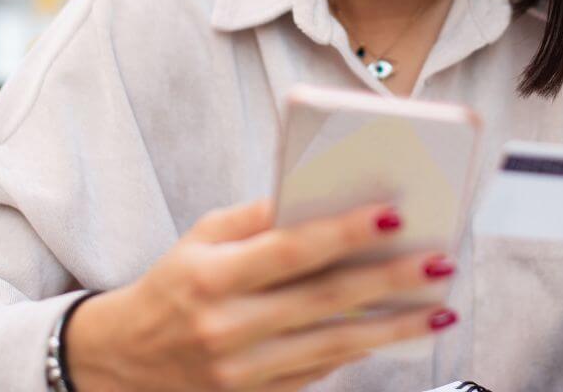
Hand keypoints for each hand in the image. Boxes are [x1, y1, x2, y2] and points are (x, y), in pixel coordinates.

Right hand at [66, 199, 457, 390]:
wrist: (123, 361)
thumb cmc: (174, 284)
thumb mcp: (202, 237)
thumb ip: (258, 215)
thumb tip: (319, 190)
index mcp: (212, 275)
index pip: (291, 249)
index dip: (345, 231)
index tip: (394, 212)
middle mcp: (227, 326)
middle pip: (324, 299)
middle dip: (389, 279)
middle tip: (438, 260)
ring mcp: (242, 371)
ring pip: (334, 345)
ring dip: (394, 327)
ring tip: (439, 307)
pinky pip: (320, 372)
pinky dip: (361, 351)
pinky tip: (395, 332)